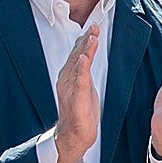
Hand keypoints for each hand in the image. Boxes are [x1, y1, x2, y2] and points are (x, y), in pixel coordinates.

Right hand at [54, 27, 99, 162]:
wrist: (74, 135)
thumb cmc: (80, 112)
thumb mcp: (84, 87)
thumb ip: (84, 72)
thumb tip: (87, 56)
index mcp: (69, 77)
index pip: (77, 55)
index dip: (85, 41)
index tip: (93, 28)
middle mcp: (66, 81)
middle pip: (77, 56)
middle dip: (86, 41)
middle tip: (94, 27)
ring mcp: (71, 90)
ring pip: (78, 66)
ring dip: (85, 51)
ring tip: (91, 38)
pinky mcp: (76, 100)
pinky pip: (79, 83)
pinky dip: (82, 70)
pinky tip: (84, 60)